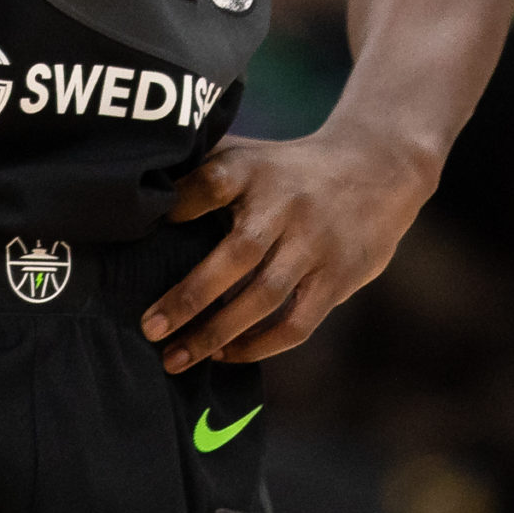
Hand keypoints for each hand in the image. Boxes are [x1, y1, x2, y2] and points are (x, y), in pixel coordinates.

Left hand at [141, 127, 429, 371]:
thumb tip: (137, 201)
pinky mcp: (338, 277)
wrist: (376, 168)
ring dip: (218, 333)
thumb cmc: (286, 170)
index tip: (146, 227)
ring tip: (177, 357)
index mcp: (255, 169)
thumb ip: (198, 173)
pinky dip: (260, 345)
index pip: (212, 181)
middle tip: (149, 328)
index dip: (179, 203)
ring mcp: (315, 244)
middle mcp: (285, 206)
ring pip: (264, 297)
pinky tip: (226, 356)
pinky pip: (297, 322)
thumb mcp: (246, 155)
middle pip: (237, 254)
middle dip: (190, 296)